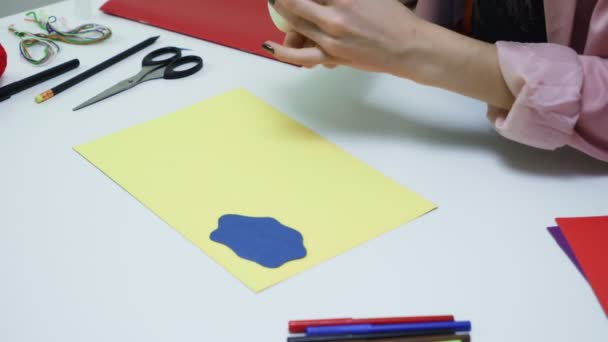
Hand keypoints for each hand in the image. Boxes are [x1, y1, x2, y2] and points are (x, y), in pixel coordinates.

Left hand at [264, 0, 421, 75]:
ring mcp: (331, 38)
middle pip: (295, 2)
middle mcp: (334, 16)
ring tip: (277, 2)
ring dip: (283, 10)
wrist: (406, 47)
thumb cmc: (392, 17)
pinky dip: (283, 50)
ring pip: (295, 23)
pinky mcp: (332, 56)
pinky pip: (301, 55)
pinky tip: (268, 43)